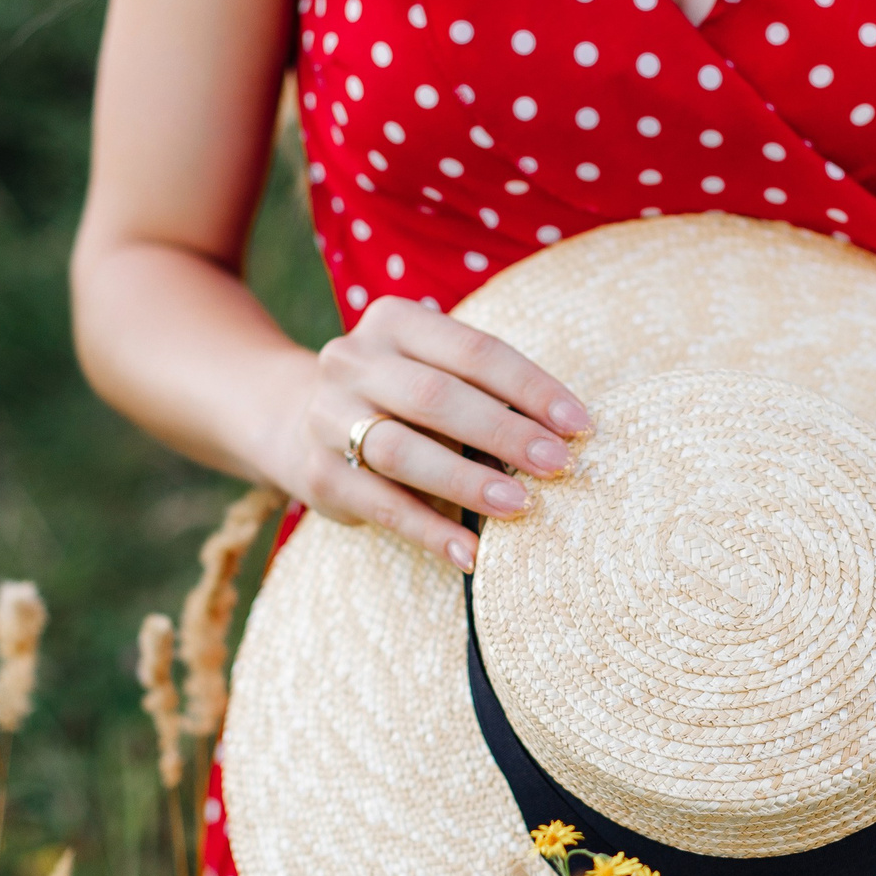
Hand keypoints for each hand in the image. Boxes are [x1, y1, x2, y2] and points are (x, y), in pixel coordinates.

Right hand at [258, 297, 591, 572]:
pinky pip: (380, 505)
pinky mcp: (318, 473)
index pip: (474, 350)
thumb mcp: (433, 372)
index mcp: (393, 321)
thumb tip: (562, 437)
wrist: (295, 418)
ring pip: (401, 450)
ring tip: (519, 506)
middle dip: (504, 432)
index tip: (580, 424)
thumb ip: (483, 392)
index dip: (531, 387)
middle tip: (557, 465)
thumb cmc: (400, 396)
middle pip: (436, 396)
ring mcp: (327, 416)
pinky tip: (470, 554)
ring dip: (466, 481)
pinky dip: (429, 531)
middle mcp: (353, 361)